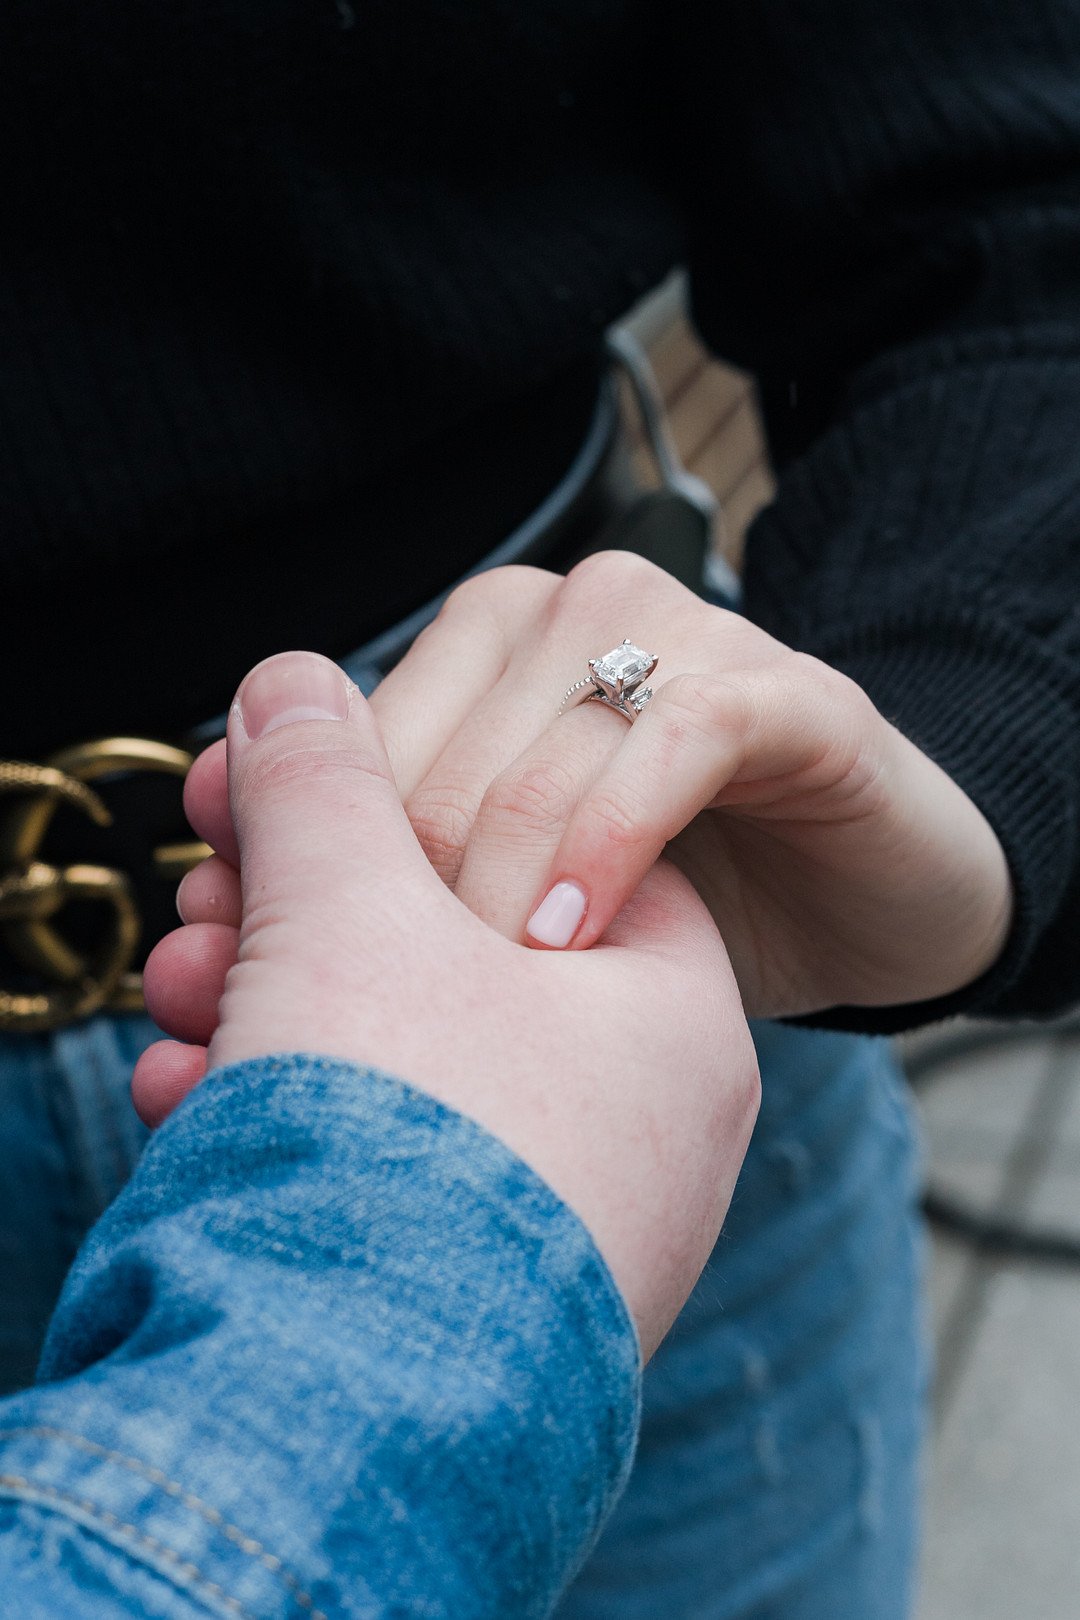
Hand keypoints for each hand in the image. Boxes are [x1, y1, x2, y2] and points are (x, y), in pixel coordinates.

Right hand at [135, 651, 759, 1357]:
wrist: (336, 1427)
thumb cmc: (393, 1136)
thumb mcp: (350, 911)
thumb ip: (325, 780)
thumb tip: (290, 681)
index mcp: (673, 1020)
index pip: (561, 851)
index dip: (420, 803)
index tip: (309, 793)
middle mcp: (649, 1133)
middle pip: (466, 961)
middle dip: (314, 914)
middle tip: (211, 891)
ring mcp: (570, 1228)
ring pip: (411, 1068)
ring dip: (281, 1013)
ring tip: (183, 994)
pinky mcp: (482, 1306)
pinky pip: (391, 1172)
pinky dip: (293, 1121)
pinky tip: (190, 1098)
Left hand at [364, 550, 1011, 1018]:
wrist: (863, 896)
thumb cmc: (677, 895)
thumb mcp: (519, 883)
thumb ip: (398, 866)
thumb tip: (226, 896)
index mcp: (490, 634)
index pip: (357, 745)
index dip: (320, 867)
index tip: (306, 979)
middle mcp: (576, 606)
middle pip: (436, 762)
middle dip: (408, 905)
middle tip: (408, 1021)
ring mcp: (688, 631)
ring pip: (539, 757)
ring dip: (503, 895)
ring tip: (492, 1002)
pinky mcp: (790, 690)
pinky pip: (674, 745)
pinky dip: (612, 845)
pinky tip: (580, 940)